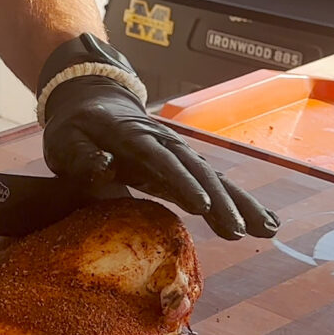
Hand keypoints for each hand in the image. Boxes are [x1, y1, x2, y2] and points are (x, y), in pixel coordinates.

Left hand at [42, 75, 279, 239]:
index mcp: (133, 138)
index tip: (203, 206)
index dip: (182, 182)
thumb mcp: (66, 141)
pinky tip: (261, 222)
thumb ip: (82, 156)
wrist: (93, 103)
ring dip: (241, 203)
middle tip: (241, 231)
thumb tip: (103, 167)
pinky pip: (214, 185)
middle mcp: (164, 144)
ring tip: (268, 229)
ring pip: (215, 179)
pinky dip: (238, 203)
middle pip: (199, 172)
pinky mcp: (183, 166)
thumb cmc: (75, 128)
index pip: (161, 161)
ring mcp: (177, 154)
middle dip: (223, 201)